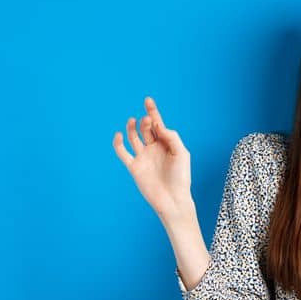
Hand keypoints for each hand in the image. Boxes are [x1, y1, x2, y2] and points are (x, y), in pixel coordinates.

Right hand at [112, 96, 192, 221]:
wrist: (172, 199)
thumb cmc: (181, 177)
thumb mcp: (181, 153)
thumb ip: (171, 137)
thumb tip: (158, 125)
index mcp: (166, 144)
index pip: (158, 124)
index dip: (153, 112)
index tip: (148, 100)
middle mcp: (154, 149)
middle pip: (146, 129)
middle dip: (146, 121)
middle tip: (147, 120)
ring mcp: (143, 157)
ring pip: (134, 137)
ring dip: (133, 128)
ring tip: (134, 121)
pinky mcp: (134, 167)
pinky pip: (122, 152)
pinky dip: (118, 143)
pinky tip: (119, 134)